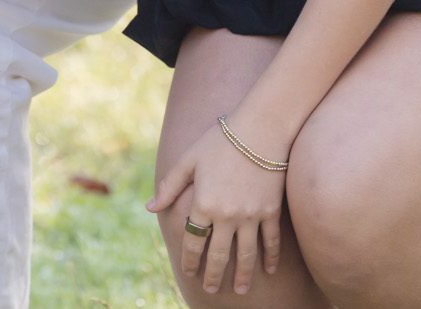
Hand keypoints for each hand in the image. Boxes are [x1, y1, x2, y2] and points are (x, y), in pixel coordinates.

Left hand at [148, 119, 288, 295]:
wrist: (260, 130)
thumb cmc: (220, 141)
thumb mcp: (188, 160)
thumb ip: (169, 186)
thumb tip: (149, 208)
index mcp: (203, 203)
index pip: (193, 240)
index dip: (190, 259)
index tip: (189, 272)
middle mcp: (227, 215)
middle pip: (219, 254)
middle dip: (214, 275)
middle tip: (212, 290)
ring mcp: (252, 215)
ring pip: (247, 254)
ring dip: (243, 275)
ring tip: (239, 290)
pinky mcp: (271, 212)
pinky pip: (271, 241)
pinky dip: (270, 257)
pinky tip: (268, 270)